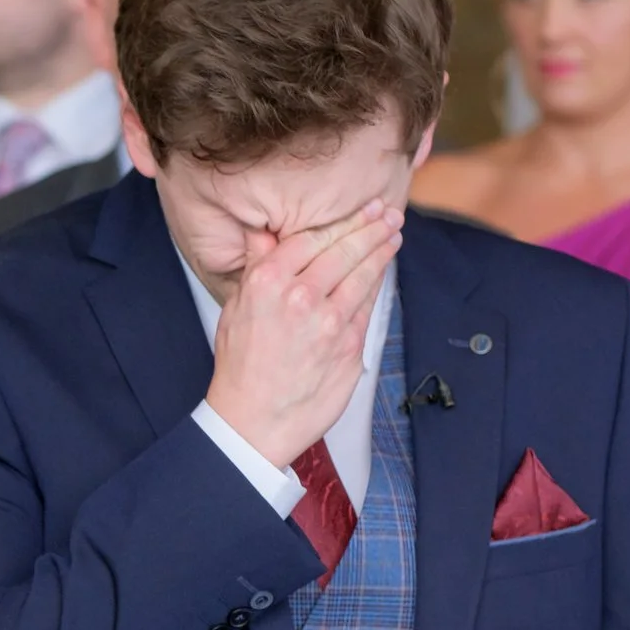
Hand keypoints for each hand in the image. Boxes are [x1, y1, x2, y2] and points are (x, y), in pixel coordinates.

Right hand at [203, 200, 401, 467]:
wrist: (254, 421)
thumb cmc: (240, 368)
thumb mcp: (235, 310)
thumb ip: (255, 268)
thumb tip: (262, 234)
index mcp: (267, 284)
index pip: (312, 238)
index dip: (343, 220)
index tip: (362, 208)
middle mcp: (300, 297)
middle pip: (345, 250)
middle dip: (372, 228)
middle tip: (388, 213)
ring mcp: (329, 322)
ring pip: (364, 275)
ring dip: (382, 251)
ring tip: (394, 235)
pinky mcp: (350, 346)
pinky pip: (368, 308)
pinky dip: (376, 286)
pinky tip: (381, 273)